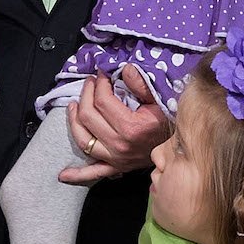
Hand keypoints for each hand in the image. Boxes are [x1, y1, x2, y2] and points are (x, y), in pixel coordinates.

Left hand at [61, 66, 169, 183]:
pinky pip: (93, 173)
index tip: (102, 74)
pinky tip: (63, 174)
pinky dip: (77, 175)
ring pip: (83, 139)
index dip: (99, 84)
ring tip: (74, 105)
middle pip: (88, 116)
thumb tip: (125, 68)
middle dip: (86, 94)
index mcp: (131, 127)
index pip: (103, 101)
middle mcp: (120, 145)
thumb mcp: (160, 99)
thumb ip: (142, 84)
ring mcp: (115, 159)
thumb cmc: (171, 122)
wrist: (181, 148)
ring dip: (73, 120)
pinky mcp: (115, 168)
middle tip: (90, 83)